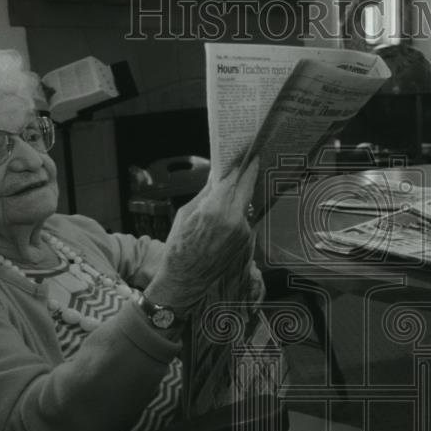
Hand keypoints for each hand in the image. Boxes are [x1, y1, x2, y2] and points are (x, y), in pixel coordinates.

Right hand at [144, 159, 258, 314]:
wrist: (185, 279)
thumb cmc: (179, 245)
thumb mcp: (187, 212)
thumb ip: (207, 191)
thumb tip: (218, 172)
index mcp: (216, 210)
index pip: (234, 178)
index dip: (241, 163)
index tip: (246, 151)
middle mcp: (234, 219)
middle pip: (247, 186)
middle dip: (249, 171)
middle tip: (252, 156)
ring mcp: (243, 231)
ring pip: (245, 202)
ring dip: (242, 191)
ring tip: (235, 182)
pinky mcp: (246, 240)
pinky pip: (243, 217)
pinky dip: (238, 210)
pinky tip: (229, 209)